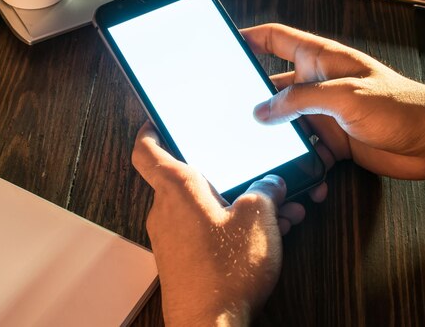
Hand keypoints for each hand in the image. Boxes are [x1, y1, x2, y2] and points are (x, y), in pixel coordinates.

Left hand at [132, 122, 305, 325]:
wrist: (210, 326)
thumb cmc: (225, 271)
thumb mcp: (259, 219)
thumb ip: (267, 191)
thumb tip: (273, 184)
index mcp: (177, 188)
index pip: (147, 149)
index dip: (151, 129)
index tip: (160, 119)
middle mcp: (167, 210)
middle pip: (191, 177)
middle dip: (230, 175)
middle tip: (259, 177)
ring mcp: (172, 237)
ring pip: (206, 206)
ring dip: (239, 204)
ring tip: (278, 212)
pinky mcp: (183, 258)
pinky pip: (206, 230)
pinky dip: (231, 226)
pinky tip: (265, 236)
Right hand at [242, 24, 424, 195]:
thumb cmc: (403, 106)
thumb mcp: (345, 96)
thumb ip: (300, 101)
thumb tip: (264, 110)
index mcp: (322, 59)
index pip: (277, 39)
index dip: (250, 38)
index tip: (226, 43)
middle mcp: (319, 84)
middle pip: (274, 85)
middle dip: (253, 97)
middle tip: (231, 107)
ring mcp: (324, 113)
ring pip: (285, 121)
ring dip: (274, 133)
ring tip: (258, 143)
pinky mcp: (332, 140)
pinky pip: (303, 148)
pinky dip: (297, 158)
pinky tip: (296, 166)